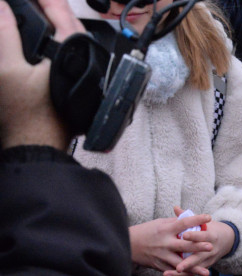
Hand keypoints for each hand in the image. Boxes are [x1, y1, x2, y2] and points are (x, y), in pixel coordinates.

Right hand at [0, 0, 84, 148]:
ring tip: (36, 14)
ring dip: (55, 25)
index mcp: (73, 53)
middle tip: (34, 2)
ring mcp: (85, 76)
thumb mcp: (7, 68)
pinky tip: (42, 46)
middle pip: (69, 24)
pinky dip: (56, 45)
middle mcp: (85, 63)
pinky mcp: (78, 88)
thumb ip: (4, 33)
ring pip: (72, 41)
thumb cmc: (27, 117)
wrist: (36, 148)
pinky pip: (70, 57)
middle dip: (50, 8)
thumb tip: (1, 7)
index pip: (61, 12)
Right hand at [129, 210, 212, 275]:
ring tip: (207, 273)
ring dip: (194, 269)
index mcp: (165, 229)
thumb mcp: (159, 223)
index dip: (196, 219)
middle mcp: (164, 243)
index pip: (183, 223)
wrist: (127, 244)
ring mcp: (162, 256)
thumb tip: (189, 218)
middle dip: (197, 247)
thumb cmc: (145, 231)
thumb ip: (174, 222)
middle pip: (184, 245)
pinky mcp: (159, 266)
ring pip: (180, 263)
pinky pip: (173, 274)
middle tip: (211, 247)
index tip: (209, 217)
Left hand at [171, 207, 235, 275]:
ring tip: (170, 273)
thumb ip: (188, 218)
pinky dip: (184, 275)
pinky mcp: (206, 265)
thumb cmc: (210, 229)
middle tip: (178, 266)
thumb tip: (175, 208)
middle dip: (188, 262)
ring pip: (195, 267)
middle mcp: (211, 249)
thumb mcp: (204, 223)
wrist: (227, 240)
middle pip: (199, 256)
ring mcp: (208, 259)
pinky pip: (194, 272)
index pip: (203, 236)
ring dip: (184, 271)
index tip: (184, 235)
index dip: (194, 236)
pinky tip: (171, 275)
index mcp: (211, 235)